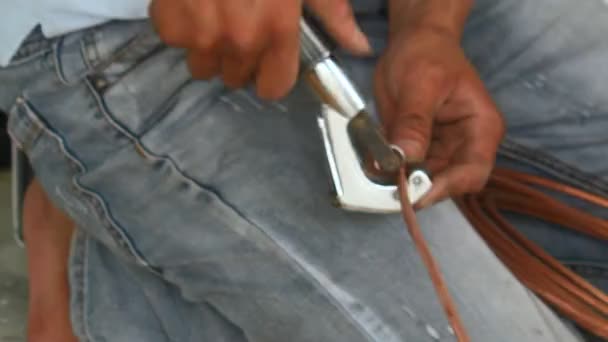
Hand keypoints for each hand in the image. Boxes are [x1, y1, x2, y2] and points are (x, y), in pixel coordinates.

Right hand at [149, 0, 371, 98]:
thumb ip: (332, 13)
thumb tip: (360, 47)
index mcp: (277, 31)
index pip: (273, 89)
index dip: (271, 75)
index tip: (267, 61)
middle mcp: (239, 42)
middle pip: (236, 78)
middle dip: (239, 58)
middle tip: (239, 23)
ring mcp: (201, 35)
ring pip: (203, 66)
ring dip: (208, 46)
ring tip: (214, 11)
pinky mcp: (169, 23)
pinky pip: (175, 41)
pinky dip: (181, 25)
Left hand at [375, 27, 504, 207]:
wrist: (414, 41)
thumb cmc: (427, 54)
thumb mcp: (419, 84)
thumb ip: (413, 123)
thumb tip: (405, 157)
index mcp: (482, 127)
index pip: (472, 172)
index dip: (445, 188)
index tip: (414, 194)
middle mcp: (466, 144)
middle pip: (448, 182)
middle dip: (418, 187)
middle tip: (387, 189)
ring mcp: (443, 149)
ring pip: (424, 179)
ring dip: (401, 181)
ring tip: (377, 172)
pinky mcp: (421, 148)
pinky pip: (407, 168)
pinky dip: (391, 170)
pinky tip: (375, 163)